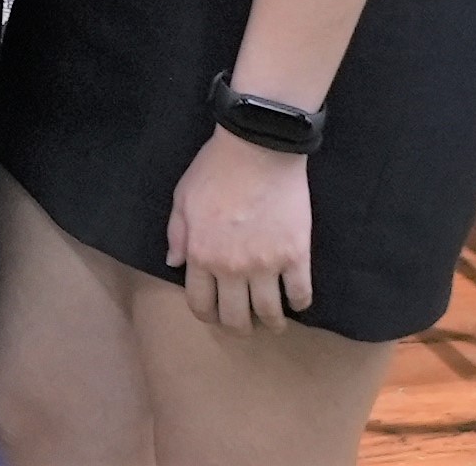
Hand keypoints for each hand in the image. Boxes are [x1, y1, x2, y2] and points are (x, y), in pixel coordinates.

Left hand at [166, 128, 314, 329]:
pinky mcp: (296, 256)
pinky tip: (296, 300)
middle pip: (235, 317)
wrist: (257, 148)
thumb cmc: (215, 169)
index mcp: (200, 254)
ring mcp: (266, 264)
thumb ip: (177, 235)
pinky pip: (301, 294)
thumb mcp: (182, 199)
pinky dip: (300, 303)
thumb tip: (174, 263)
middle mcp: (231, 267)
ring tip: (274, 321)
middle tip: (246, 323)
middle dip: (239, 327)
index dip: (207, 315)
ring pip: (269, 312)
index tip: (215, 315)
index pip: (200, 303)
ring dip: (271, 322)